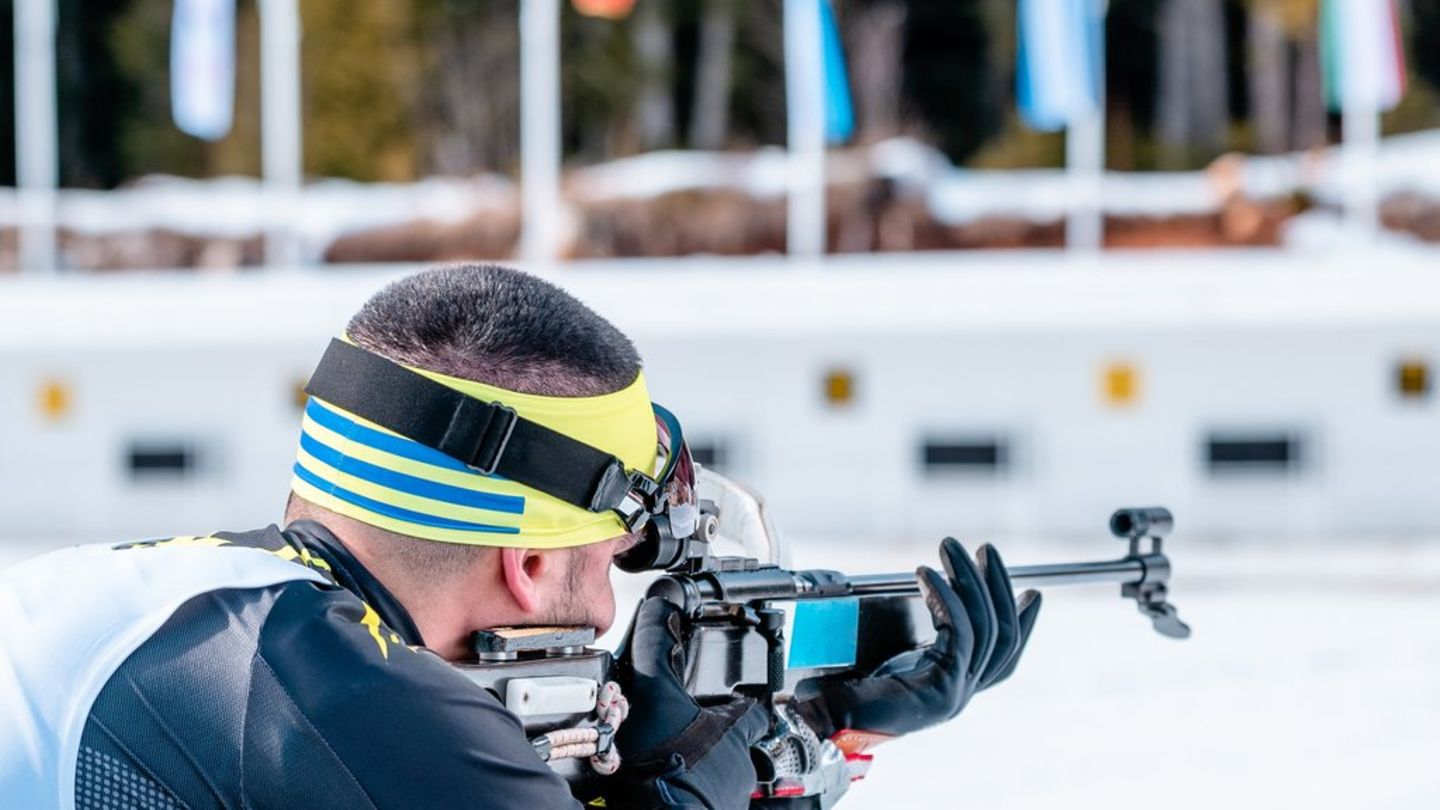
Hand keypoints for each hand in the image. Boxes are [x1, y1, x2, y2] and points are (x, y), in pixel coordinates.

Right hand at [610, 596, 771, 809]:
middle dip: (710, 738)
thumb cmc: (664, 765)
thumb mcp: (655, 696)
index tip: (733, 699)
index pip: (753, 711)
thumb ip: (658, 650)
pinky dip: (688, 793)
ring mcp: (728, 797)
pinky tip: (664, 787)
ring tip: (668, 762)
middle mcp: (738, 766)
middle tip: (682, 734)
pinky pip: (704, 800)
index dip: (741, 702)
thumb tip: (660, 610)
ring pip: (720, 775)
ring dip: (699, 768)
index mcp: (732, 732)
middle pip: (733, 744)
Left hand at [792, 539, 1041, 742]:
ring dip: (969, 579)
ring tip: (951, 548)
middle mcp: (962, 692)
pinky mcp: (940, 689)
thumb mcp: (898, 655)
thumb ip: (925, 636)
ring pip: (984, 628)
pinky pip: (957, 633)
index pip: (1005, 655)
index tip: (1031, 591)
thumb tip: (937, 590)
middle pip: (1003, 636)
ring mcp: (955, 694)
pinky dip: (946, 596)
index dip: (1023, 622)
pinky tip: (927, 574)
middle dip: (997, 586)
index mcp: (954, 685)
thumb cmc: (850, 686)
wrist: (827, 719)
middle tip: (985, 549)